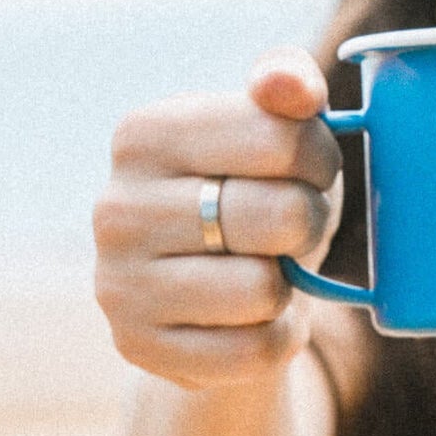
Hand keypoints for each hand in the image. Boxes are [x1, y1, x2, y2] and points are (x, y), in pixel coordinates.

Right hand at [93, 47, 342, 388]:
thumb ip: (287, 84)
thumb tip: (288, 84)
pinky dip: (277, 337)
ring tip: (266, 270)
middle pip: (279, 216)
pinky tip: (254, 319)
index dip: (319, 159)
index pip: (280, 137)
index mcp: (143, 134)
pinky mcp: (141, 349)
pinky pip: (254, 351)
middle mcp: (117, 208)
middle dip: (309, 222)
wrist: (213, 294)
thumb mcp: (274, 130)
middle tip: (294, 225)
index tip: (306, 170)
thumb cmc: (256, 193)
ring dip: (289, 285)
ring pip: (264, 290)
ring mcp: (119, 285)